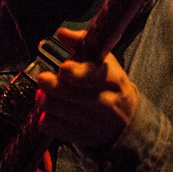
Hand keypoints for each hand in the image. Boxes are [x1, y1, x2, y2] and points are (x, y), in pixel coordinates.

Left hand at [35, 27, 139, 149]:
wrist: (127, 122)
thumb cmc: (110, 86)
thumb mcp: (104, 63)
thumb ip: (83, 44)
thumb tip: (61, 33)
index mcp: (113, 80)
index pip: (90, 76)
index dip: (72, 71)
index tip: (63, 68)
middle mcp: (106, 103)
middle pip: (67, 93)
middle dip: (50, 84)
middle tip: (44, 79)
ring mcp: (94, 123)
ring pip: (55, 109)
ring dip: (46, 99)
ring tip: (47, 94)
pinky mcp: (83, 138)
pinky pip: (52, 127)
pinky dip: (45, 118)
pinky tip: (50, 112)